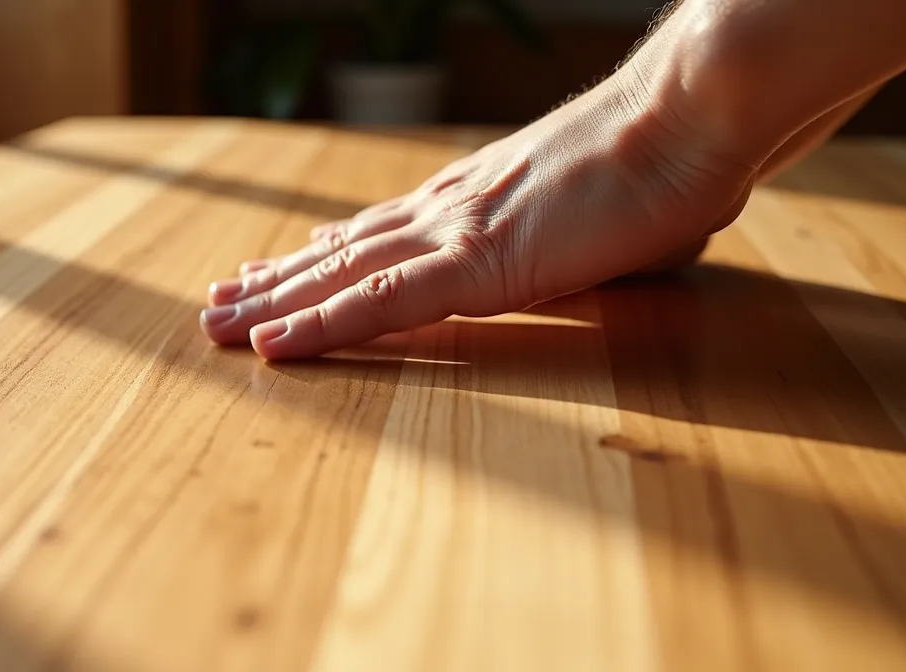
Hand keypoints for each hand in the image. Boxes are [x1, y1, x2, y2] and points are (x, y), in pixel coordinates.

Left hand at [199, 70, 757, 359]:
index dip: (324, 254)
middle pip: (342, 250)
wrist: (689, 117)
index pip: (382, 231)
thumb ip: (572, 233)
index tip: (279, 268)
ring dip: (274, 303)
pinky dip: (320, 325)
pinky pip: (380, 303)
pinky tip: (274, 345)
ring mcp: (455, 233)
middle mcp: (448, 209)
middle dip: (277, 280)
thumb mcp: (602, 208)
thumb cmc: (666, 159)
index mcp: (476, 197)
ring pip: (339, 275)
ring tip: (216, 321)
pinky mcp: (476, 264)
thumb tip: (594, 247)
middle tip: (219, 300)